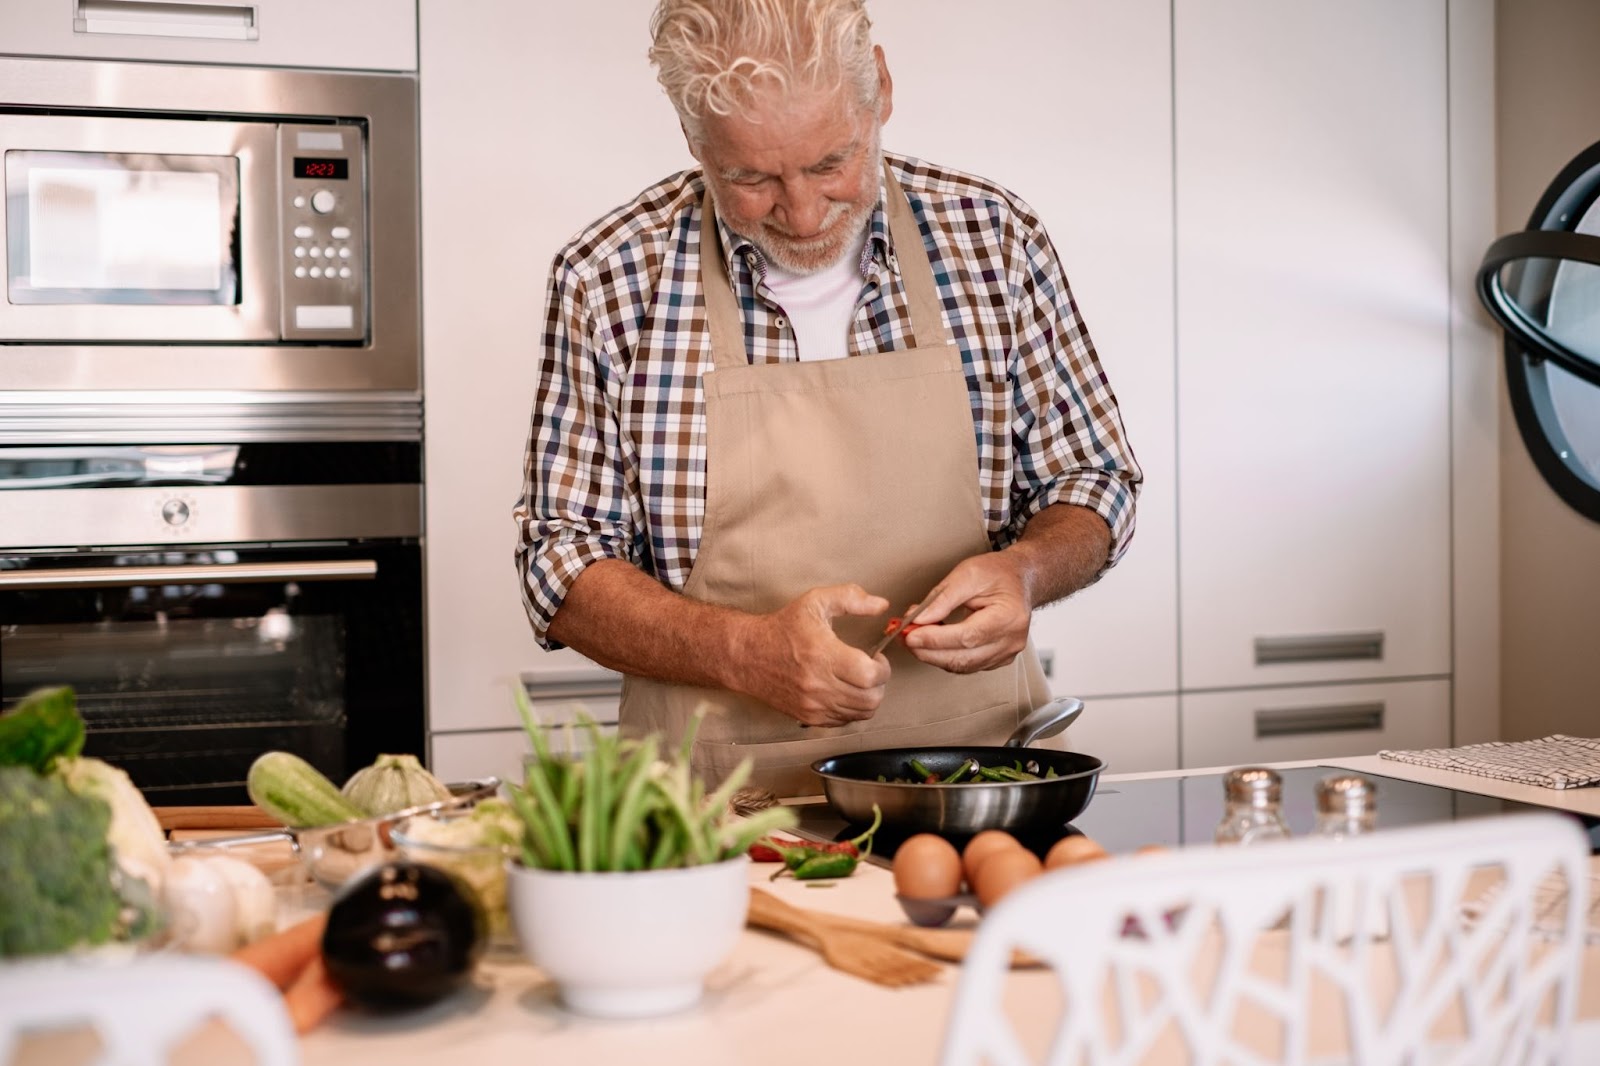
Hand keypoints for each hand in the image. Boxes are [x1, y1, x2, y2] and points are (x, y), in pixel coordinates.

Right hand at [734, 584, 891, 726]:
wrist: (747, 655)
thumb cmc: (782, 628)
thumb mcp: (815, 602)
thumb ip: (851, 598)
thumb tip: (881, 604)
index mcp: (823, 655)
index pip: (871, 675)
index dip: (883, 668)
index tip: (876, 657)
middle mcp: (819, 685)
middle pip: (871, 699)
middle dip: (879, 684)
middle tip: (871, 670)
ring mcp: (813, 705)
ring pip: (861, 714)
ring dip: (868, 697)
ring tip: (859, 681)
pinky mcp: (808, 717)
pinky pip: (844, 722)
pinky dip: (852, 709)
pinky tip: (844, 692)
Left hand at [900, 553, 1030, 673]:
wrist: (1019, 579)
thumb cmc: (998, 573)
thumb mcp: (968, 573)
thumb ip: (942, 597)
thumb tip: (918, 619)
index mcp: (1009, 617)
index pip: (967, 637)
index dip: (935, 639)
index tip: (910, 634)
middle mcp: (1012, 640)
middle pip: (964, 658)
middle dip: (928, 651)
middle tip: (905, 637)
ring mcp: (1007, 653)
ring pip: (963, 666)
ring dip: (933, 655)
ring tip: (914, 637)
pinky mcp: (998, 659)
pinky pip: (967, 665)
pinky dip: (946, 656)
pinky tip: (932, 644)